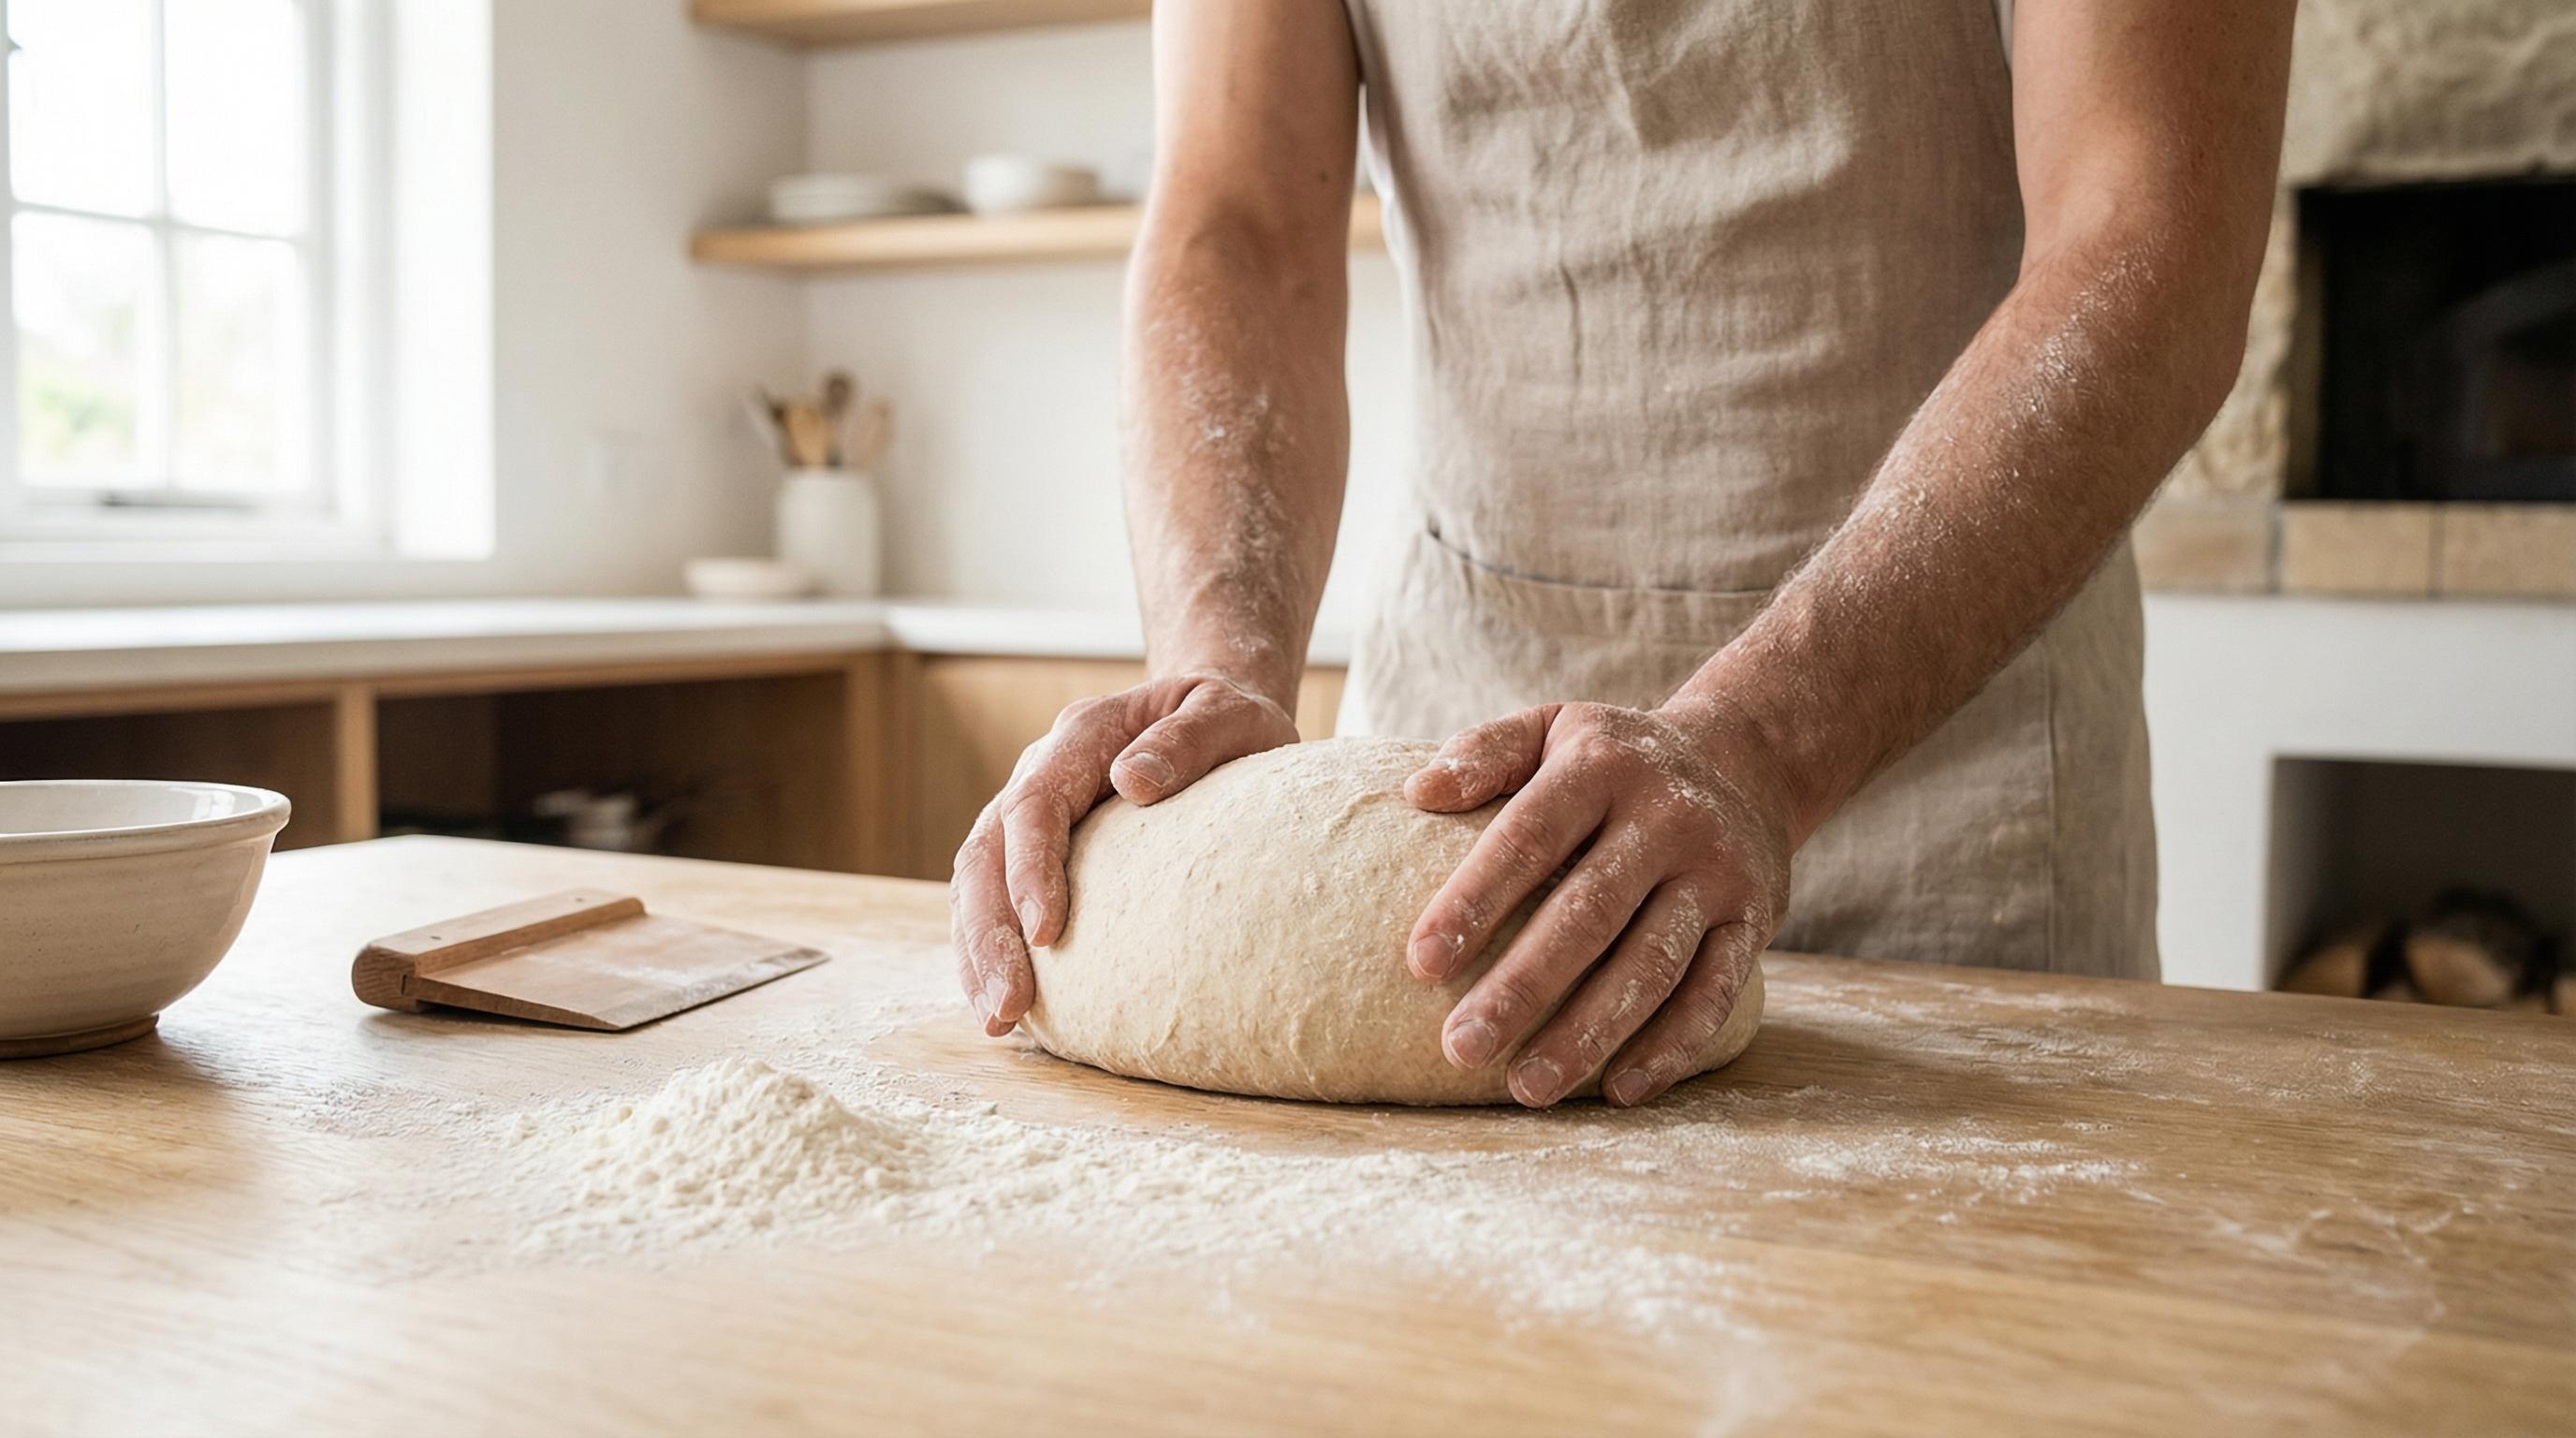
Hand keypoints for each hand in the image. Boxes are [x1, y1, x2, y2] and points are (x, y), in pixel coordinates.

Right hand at [952, 673, 1300, 1035]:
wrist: (1213, 712)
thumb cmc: (1227, 717)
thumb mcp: (1228, 713)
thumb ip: (1188, 739)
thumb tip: (1134, 782)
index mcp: (1081, 736)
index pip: (1033, 805)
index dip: (1030, 869)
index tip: (1045, 933)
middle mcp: (1042, 773)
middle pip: (985, 852)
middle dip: (987, 933)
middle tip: (1007, 1004)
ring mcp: (1032, 813)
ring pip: (977, 882)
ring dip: (978, 953)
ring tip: (997, 1020)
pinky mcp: (1039, 850)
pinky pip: (998, 899)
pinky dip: (994, 951)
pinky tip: (1010, 1006)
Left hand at [1403, 700, 1793, 1108]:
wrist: (1748, 758)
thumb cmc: (1616, 758)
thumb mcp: (1553, 727)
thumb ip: (1486, 753)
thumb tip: (1417, 792)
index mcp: (1601, 766)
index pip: (1529, 837)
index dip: (1475, 899)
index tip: (1421, 962)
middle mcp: (1666, 817)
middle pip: (1587, 912)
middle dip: (1522, 987)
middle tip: (1460, 1048)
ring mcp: (1716, 871)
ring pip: (1651, 963)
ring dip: (1589, 1032)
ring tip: (1528, 1087)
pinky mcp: (1754, 918)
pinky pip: (1714, 990)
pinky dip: (1671, 1045)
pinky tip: (1620, 1089)